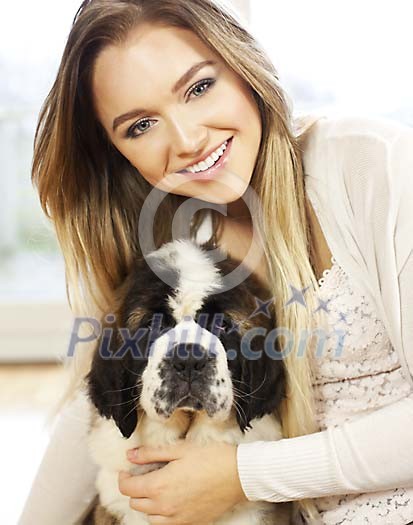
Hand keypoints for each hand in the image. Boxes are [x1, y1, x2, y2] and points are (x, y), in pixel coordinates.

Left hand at [118, 440, 247, 524]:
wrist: (238, 475)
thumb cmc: (211, 458)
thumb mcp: (180, 449)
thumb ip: (151, 453)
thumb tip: (131, 455)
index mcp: (159, 485)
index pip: (127, 488)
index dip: (123, 477)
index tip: (128, 468)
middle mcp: (165, 506)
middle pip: (136, 503)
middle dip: (135, 488)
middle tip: (144, 474)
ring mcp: (177, 518)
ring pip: (149, 517)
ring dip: (147, 503)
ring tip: (158, 487)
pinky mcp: (190, 523)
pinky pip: (166, 524)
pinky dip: (162, 514)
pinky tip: (171, 499)